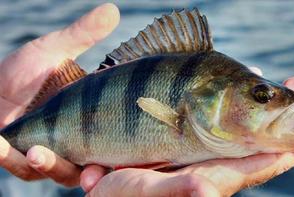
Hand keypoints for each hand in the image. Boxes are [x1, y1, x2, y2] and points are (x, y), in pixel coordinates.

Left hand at [0, 3, 118, 185]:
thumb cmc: (22, 71)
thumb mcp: (54, 51)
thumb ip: (84, 35)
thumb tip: (114, 9)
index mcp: (88, 124)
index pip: (113, 145)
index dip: (122, 156)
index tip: (128, 156)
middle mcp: (71, 143)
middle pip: (89, 169)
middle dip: (91, 175)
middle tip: (90, 174)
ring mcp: (45, 154)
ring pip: (57, 173)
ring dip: (49, 165)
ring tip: (38, 153)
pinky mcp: (16, 158)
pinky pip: (17, 165)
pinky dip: (7, 156)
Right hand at [81, 73, 293, 196]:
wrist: (104, 192)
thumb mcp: (145, 192)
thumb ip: (178, 190)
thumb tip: (207, 190)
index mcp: (210, 177)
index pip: (259, 164)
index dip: (289, 151)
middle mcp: (212, 166)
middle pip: (258, 142)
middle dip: (283, 122)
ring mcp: (200, 155)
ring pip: (241, 132)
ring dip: (263, 112)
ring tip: (283, 88)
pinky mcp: (186, 146)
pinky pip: (219, 128)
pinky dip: (235, 111)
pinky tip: (240, 97)